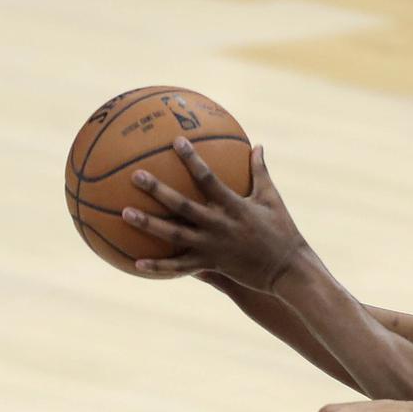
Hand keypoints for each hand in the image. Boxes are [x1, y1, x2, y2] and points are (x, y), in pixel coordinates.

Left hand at [121, 137, 307, 290]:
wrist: (288, 270)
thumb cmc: (283, 232)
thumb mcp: (273, 200)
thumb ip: (261, 172)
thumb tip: (256, 146)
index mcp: (235, 206)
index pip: (209, 179)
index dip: (192, 159)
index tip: (176, 140)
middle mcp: (220, 226)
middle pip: (183, 206)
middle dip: (158, 190)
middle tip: (136, 175)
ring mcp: (213, 247)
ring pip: (174, 235)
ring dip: (148, 225)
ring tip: (124, 213)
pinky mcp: (211, 265)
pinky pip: (180, 267)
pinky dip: (159, 267)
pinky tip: (135, 262)